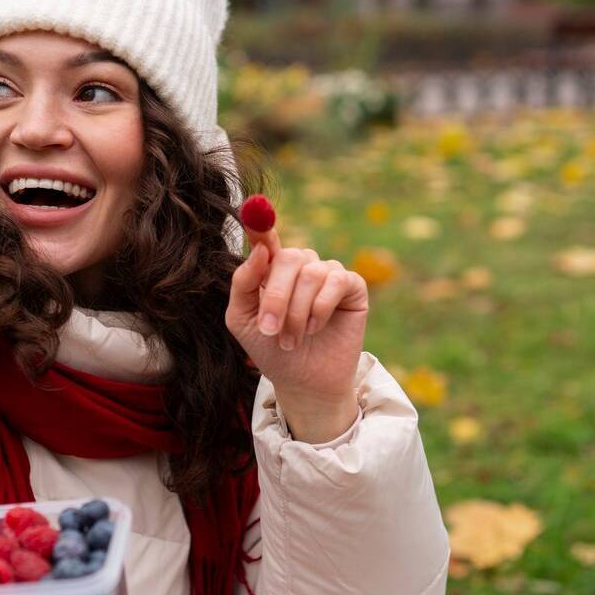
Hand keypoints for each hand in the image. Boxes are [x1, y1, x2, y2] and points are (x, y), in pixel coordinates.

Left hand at [226, 196, 367, 442]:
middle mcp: (301, 266)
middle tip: (270, 329)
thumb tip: (261, 249)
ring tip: (292, 339)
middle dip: (276, 297)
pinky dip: (321, 307)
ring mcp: (328, 274)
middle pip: (288, 258)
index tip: (253, 213)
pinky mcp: (353, 287)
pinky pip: (336, 281)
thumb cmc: (271, 350)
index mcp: (272, 269)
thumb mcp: (242, 319)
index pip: (266, 239)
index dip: (261, 225)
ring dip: (297, 312)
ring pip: (311, 274)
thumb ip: (243, 283)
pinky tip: (316, 327)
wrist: (302, 382)